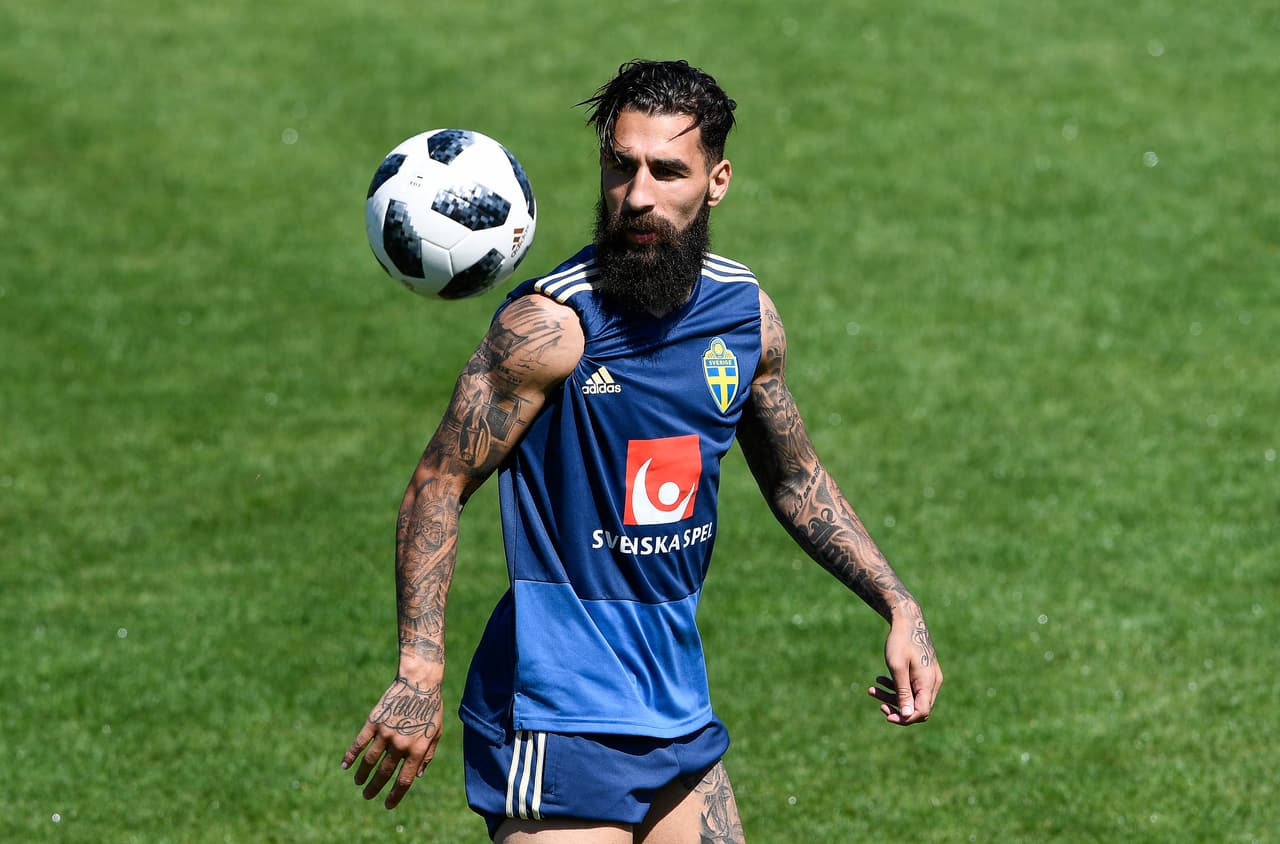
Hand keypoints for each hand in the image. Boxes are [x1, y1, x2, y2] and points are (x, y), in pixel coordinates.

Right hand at [342, 676, 442, 807]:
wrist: (419, 682)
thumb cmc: (431, 708)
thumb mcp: (436, 733)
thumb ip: (427, 755)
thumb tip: (417, 776)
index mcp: (417, 750)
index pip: (404, 780)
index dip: (396, 795)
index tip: (388, 805)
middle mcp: (400, 744)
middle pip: (384, 773)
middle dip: (375, 788)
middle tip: (368, 796)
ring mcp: (385, 733)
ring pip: (370, 761)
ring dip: (362, 775)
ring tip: (359, 783)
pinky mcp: (374, 722)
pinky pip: (359, 743)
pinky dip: (351, 755)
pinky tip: (345, 766)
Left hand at [867, 608, 941, 724]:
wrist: (907, 619)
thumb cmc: (900, 641)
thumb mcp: (897, 667)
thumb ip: (902, 692)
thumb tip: (907, 717)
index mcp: (928, 682)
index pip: (922, 712)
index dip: (905, 718)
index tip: (886, 715)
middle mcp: (932, 682)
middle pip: (917, 707)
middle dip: (896, 707)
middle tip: (877, 701)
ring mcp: (929, 678)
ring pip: (912, 698)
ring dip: (892, 696)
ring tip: (872, 689)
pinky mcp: (923, 673)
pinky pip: (912, 688)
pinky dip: (896, 687)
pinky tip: (880, 679)